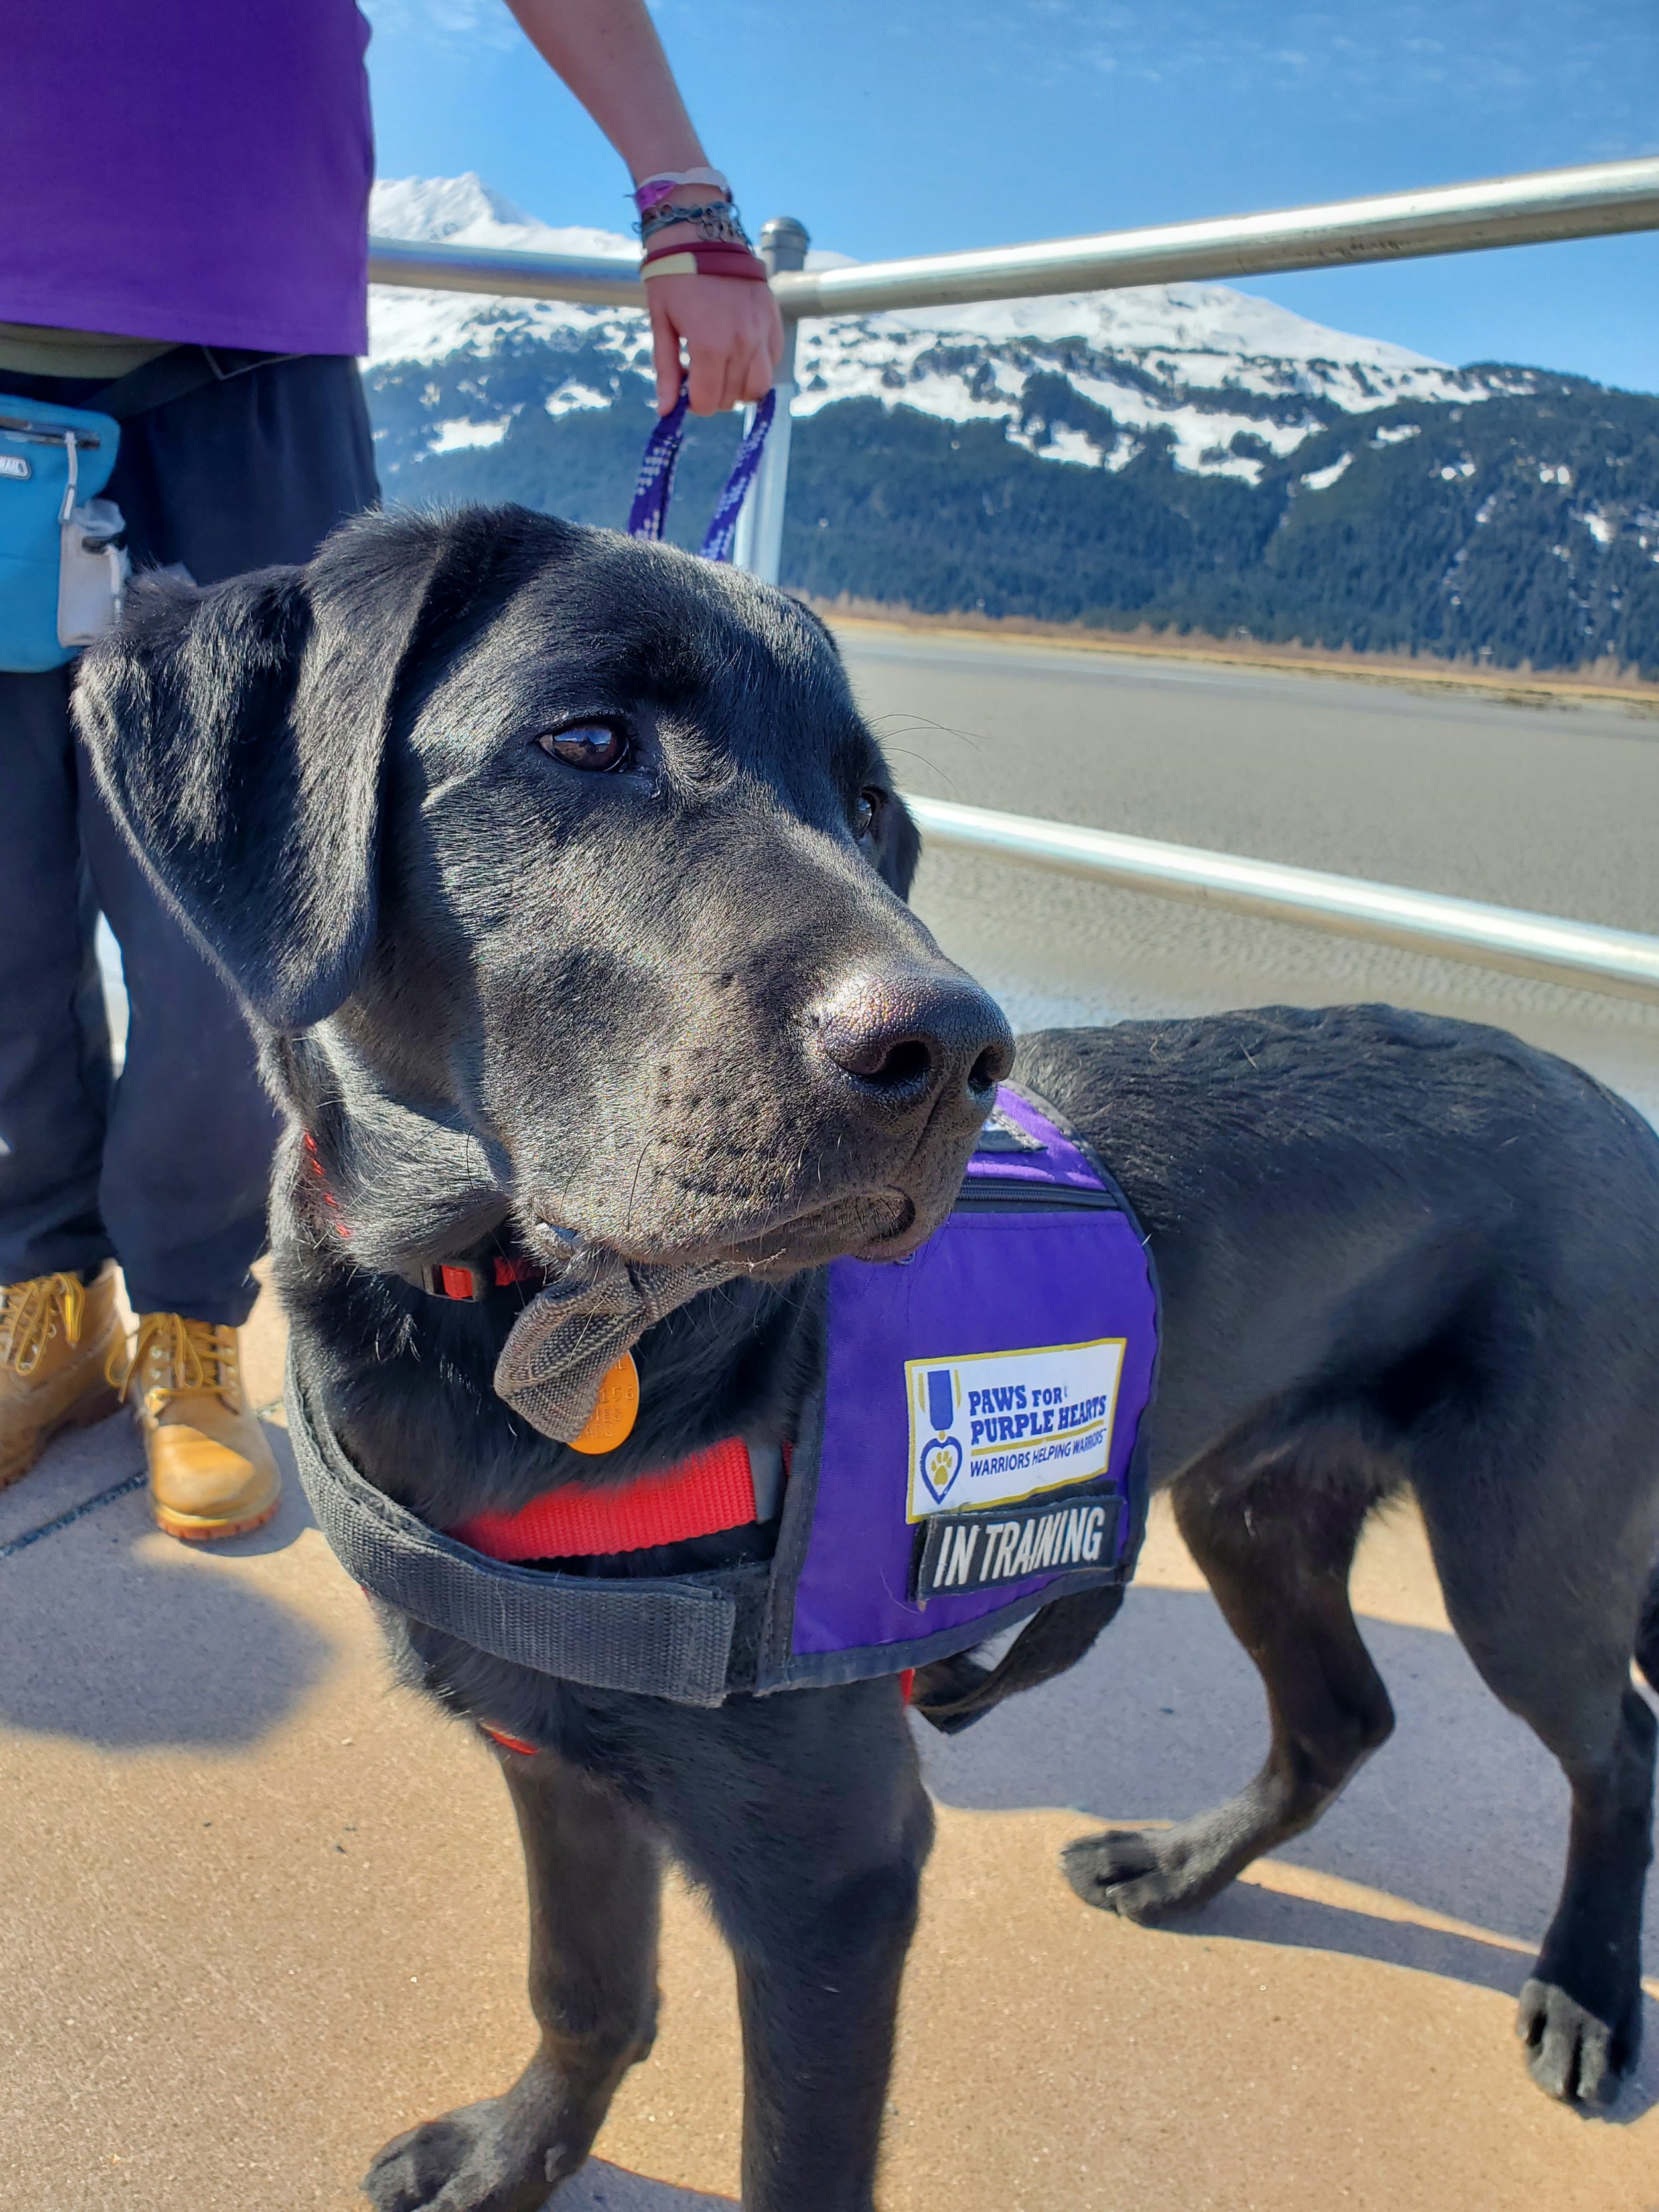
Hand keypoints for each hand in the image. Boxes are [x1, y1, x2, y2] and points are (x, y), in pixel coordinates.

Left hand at [648, 268, 783, 414]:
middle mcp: (742, 344)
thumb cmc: (673, 278)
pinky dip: (758, 365)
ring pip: (758, 387)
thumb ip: (666, 371)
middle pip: (733, 398)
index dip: (695, 403)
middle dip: (714, 393)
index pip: (709, 402)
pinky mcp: (774, 320)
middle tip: (701, 373)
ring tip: (723, 366)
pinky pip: (773, 361)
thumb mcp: (661, 324)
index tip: (687, 389)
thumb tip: (666, 412)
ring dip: (739, 386)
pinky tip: (740, 350)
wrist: (700, 233)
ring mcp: (762, 332)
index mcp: (710, 346)